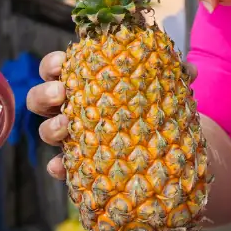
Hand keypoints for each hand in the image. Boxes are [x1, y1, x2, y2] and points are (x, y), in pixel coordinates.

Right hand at [26, 50, 195, 181]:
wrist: (160, 145)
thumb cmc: (150, 104)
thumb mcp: (162, 87)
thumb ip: (174, 75)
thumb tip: (189, 70)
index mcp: (84, 81)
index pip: (57, 67)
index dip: (53, 64)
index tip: (61, 63)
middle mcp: (70, 108)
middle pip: (41, 98)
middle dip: (45, 94)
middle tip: (61, 93)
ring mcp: (71, 137)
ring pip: (46, 130)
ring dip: (51, 128)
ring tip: (67, 126)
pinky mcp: (76, 163)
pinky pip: (60, 166)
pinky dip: (58, 166)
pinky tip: (62, 166)